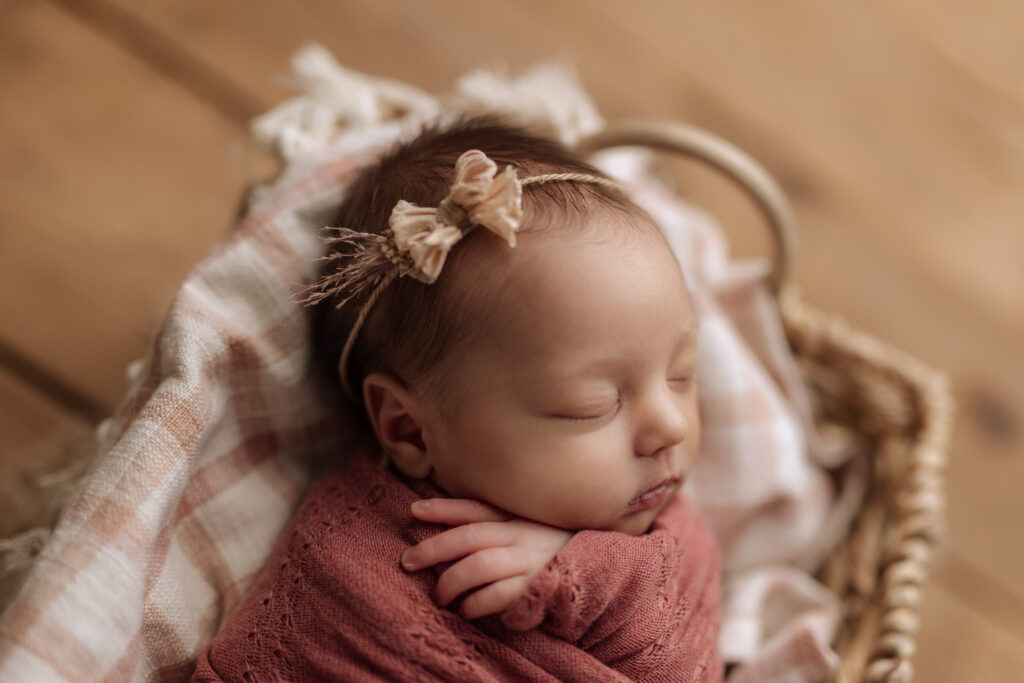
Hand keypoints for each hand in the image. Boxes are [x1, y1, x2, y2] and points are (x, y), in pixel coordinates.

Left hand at [401, 498, 572, 619]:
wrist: (602, 567)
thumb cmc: (558, 545)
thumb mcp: (532, 524)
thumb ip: (500, 520)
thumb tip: (453, 522)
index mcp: (519, 515)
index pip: (475, 508)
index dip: (443, 509)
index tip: (414, 509)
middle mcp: (522, 535)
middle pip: (469, 537)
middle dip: (433, 548)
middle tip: (408, 561)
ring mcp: (529, 562)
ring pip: (478, 566)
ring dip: (450, 581)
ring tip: (439, 595)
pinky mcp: (536, 589)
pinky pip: (497, 596)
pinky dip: (476, 604)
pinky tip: (467, 609)